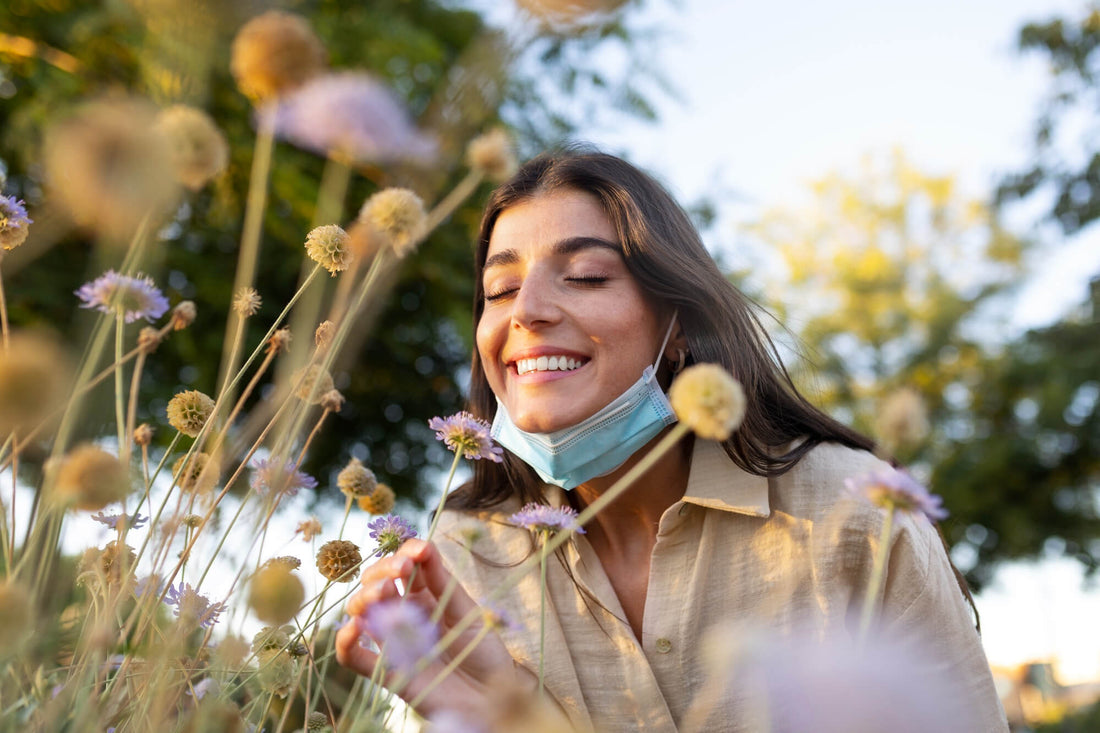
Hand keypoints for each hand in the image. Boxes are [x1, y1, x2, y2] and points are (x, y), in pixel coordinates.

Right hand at [335, 539, 529, 717]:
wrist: (489, 695)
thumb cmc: (482, 649)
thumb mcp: (467, 610)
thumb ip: (442, 582)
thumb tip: (422, 545)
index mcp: (424, 594)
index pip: (402, 564)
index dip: (404, 553)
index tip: (417, 552)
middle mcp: (403, 613)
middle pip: (375, 583)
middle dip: (382, 570)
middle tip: (400, 569)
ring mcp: (392, 640)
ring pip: (360, 612)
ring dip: (364, 597)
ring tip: (383, 592)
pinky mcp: (385, 671)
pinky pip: (353, 656)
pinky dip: (345, 641)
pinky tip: (355, 628)